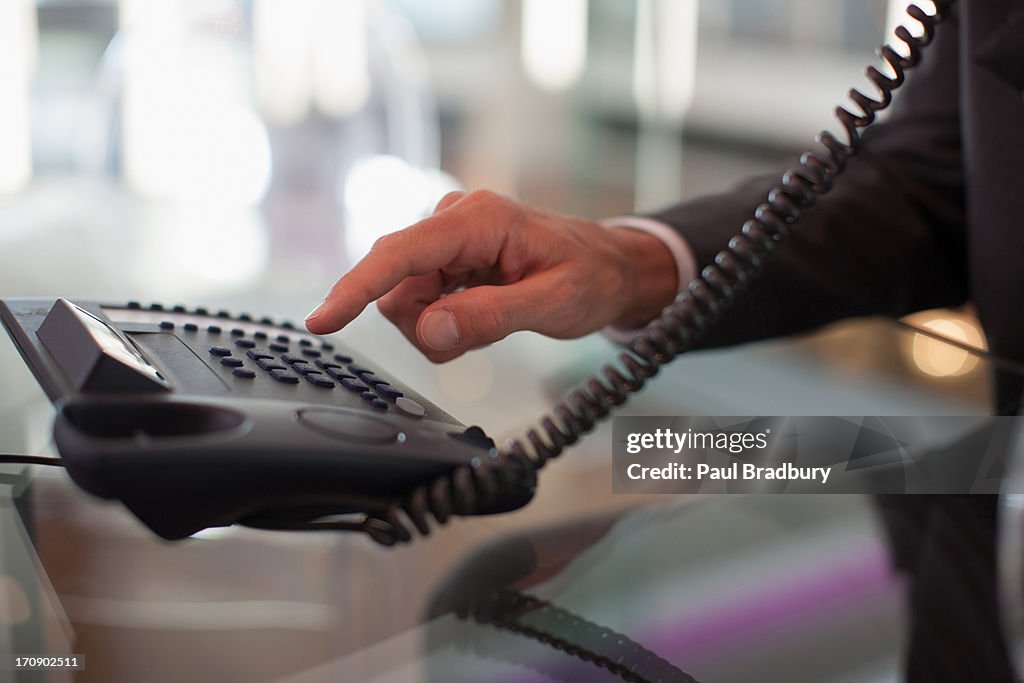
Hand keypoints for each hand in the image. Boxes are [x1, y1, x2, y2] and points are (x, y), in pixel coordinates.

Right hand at [305, 190, 677, 361]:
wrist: (610, 268)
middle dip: (431, 324)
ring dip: (443, 326)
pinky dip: (448, 320)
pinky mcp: (447, 256)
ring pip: (408, 301)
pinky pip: (423, 301)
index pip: (399, 254)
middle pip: (399, 288)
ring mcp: (448, 238)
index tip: (321, 322)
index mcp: (478, 220)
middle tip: (488, 330)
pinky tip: (486, 312)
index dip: (356, 289)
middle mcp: (454, 220)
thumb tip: (431, 331)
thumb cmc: (591, 278)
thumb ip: (491, 317)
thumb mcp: (553, 303)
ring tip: (495, 319)